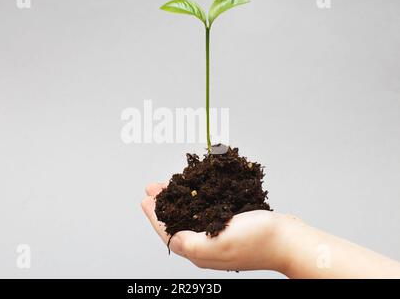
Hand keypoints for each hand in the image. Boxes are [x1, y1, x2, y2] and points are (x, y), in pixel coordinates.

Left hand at [141, 183, 288, 271]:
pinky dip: (197, 199)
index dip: (155, 215)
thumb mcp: (220, 242)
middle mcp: (207, 246)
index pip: (168, 233)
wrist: (290, 240)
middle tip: (155, 187)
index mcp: (200, 252)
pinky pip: (207, 212)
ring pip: (191, 216)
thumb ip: (191, 243)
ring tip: (171, 185)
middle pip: (178, 223)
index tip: (146, 198)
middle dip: (164, 205)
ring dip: (179, 199)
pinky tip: (198, 191)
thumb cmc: (259, 241)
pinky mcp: (231, 228)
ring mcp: (219, 236)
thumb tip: (172, 239)